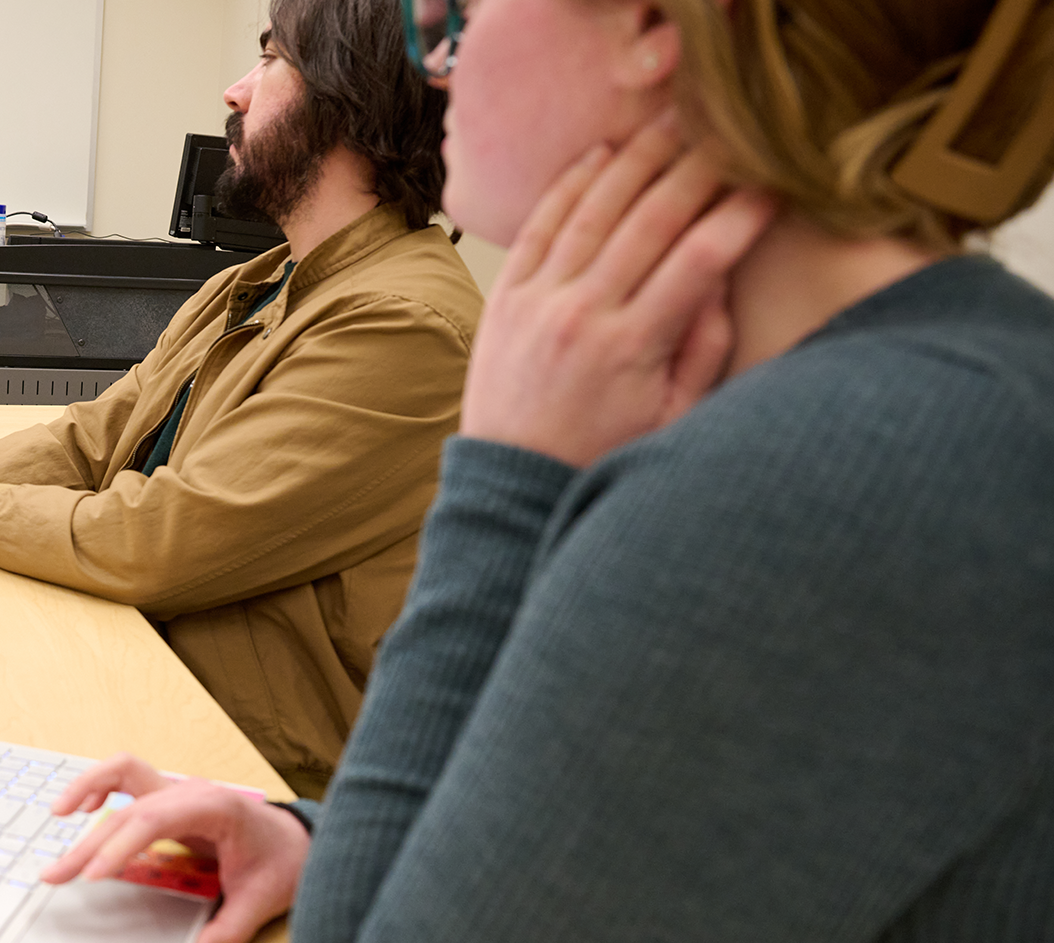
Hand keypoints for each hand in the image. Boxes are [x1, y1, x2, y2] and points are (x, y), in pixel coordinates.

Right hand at [41, 754, 308, 942]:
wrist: (296, 840)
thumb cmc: (281, 861)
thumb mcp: (260, 901)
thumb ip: (228, 931)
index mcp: (215, 808)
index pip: (155, 820)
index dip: (120, 845)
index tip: (93, 874)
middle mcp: (191, 792)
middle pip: (128, 807)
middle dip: (89, 842)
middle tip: (57, 873)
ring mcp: (179, 790)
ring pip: (122, 775)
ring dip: (86, 789)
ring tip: (57, 814)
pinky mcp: (170, 798)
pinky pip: (128, 778)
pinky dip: (100, 785)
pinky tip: (82, 807)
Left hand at [459, 112, 776, 467]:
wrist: (511, 482)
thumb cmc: (603, 454)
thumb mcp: (672, 419)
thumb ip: (704, 351)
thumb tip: (723, 280)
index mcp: (633, 347)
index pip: (700, 259)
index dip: (741, 214)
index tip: (775, 185)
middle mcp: (582, 315)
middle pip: (650, 219)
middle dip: (697, 169)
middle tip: (732, 133)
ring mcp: (538, 300)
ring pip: (593, 210)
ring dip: (637, 159)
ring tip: (674, 122)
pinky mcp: (506, 297)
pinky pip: (539, 225)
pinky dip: (569, 185)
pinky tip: (602, 154)